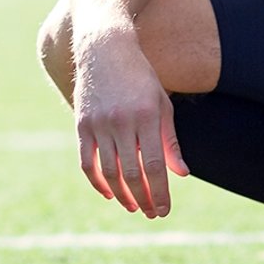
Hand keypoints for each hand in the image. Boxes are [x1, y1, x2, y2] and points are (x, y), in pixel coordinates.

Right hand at [73, 38, 188, 218]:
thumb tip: (181, 174)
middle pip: (131, 173)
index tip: (164, 210)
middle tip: (152, 214)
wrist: (104, 49)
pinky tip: (109, 193)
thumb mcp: (162, 104)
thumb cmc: (140, 77)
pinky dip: (97, 182)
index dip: (160, 192)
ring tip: (134, 206)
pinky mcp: (81, 124)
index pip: (154, 165)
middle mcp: (121, 121)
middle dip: (143, 198)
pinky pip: (87, 162)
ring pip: (109, 172)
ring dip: (122, 195)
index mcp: (146, 115)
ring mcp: (98, 123)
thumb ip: (170, 140)